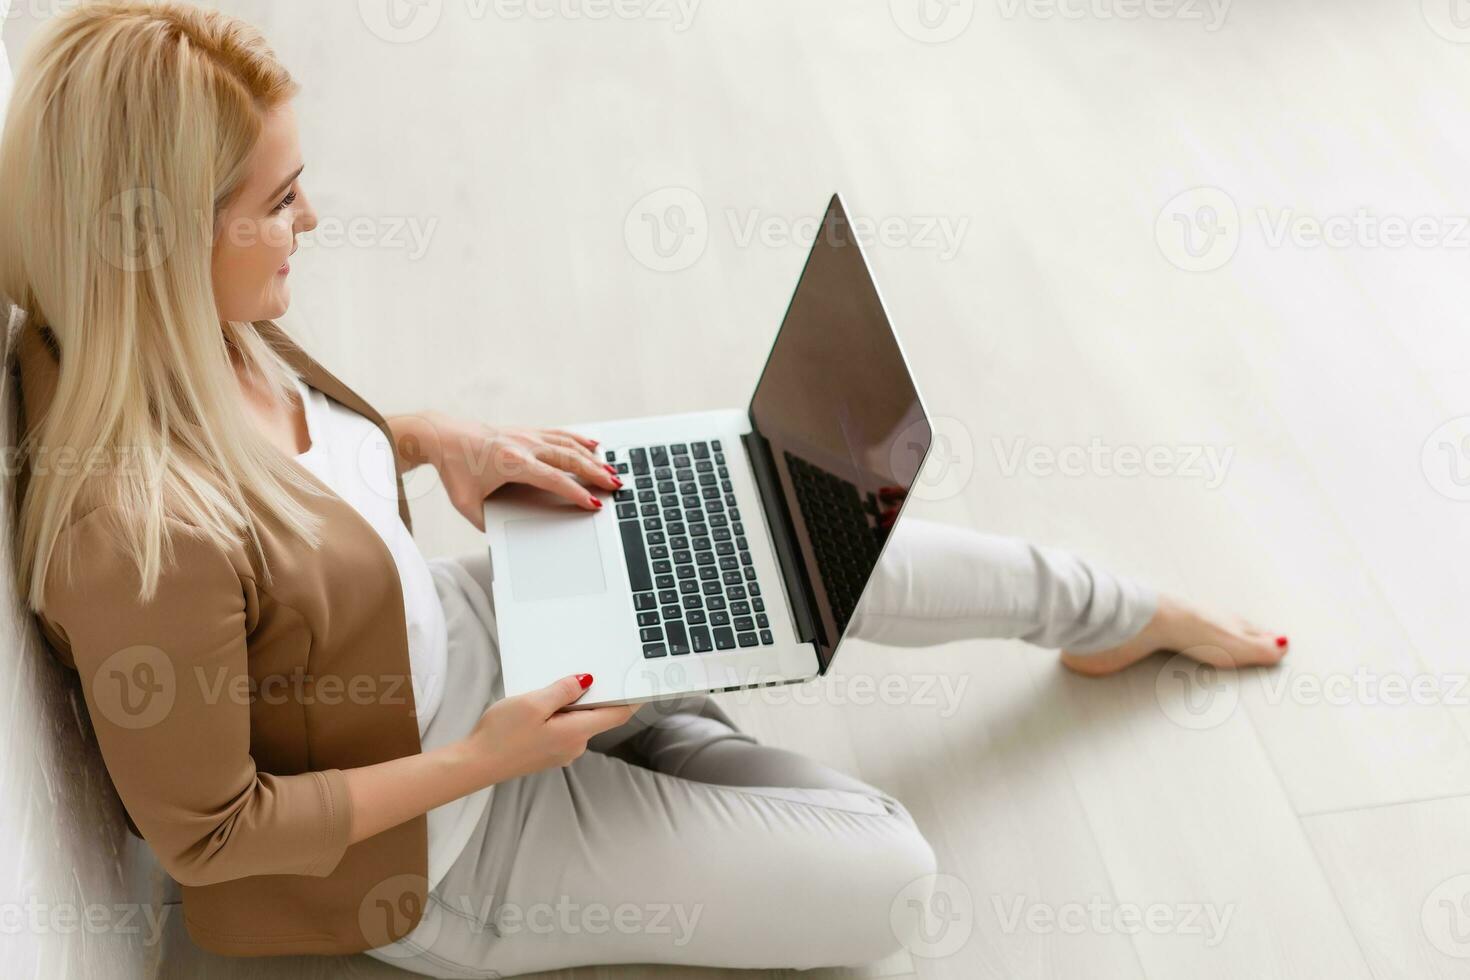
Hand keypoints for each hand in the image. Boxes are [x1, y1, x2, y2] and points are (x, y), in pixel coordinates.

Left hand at [397, 413, 621, 529]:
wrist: (441, 436)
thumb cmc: (452, 470)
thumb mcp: (466, 504)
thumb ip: (487, 522)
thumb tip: (505, 537)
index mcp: (511, 463)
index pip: (553, 479)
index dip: (575, 493)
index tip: (593, 504)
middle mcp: (523, 445)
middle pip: (568, 459)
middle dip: (595, 473)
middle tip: (616, 486)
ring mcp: (525, 435)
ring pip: (567, 445)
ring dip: (592, 457)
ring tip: (612, 470)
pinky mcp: (525, 431)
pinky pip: (558, 434)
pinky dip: (578, 440)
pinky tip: (593, 445)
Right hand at [458, 674, 637, 785]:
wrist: (475, 763)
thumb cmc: (501, 734)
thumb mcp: (533, 703)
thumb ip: (563, 690)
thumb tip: (587, 680)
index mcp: (576, 733)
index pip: (617, 715)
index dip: (632, 699)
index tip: (644, 684)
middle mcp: (575, 745)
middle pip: (596, 715)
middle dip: (592, 694)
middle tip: (582, 671)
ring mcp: (562, 751)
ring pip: (577, 720)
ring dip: (570, 703)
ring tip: (549, 688)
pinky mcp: (549, 752)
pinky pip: (564, 727)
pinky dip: (559, 714)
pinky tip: (540, 705)